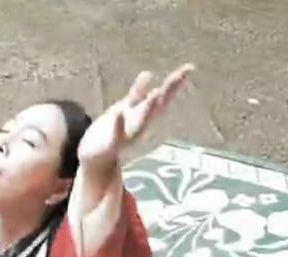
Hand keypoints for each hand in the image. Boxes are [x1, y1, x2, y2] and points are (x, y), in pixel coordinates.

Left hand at [77, 65, 192, 165]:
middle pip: (157, 106)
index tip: (190, 66)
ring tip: (156, 92)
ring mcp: (127, 135)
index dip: (175, 81)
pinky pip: (116, 135)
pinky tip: (119, 113)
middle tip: (180, 75)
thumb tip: (148, 73)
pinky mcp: (111, 145)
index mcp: (143, 114)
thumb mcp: (126, 108)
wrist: (97, 159)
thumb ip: (137, 93)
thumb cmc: (112, 131)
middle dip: (168, 91)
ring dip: (149, 109)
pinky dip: (118, 125)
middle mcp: (140, 125)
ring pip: (141, 122)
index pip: (162, 95)